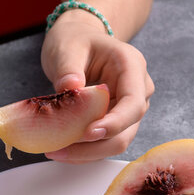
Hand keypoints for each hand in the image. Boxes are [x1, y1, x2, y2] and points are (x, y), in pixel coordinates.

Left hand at [41, 10, 153, 162]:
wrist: (79, 41)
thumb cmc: (76, 41)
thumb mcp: (68, 47)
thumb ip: (69, 67)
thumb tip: (70, 88)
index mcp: (132, 66)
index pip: (133, 103)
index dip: (114, 123)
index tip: (88, 133)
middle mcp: (138, 90)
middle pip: (126, 129)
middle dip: (94, 146)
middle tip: (59, 149)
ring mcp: (129, 108)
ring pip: (116, 142)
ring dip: (87, 153)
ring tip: (55, 152)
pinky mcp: (116, 121)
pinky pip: (104, 142)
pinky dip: (84, 150)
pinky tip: (62, 150)